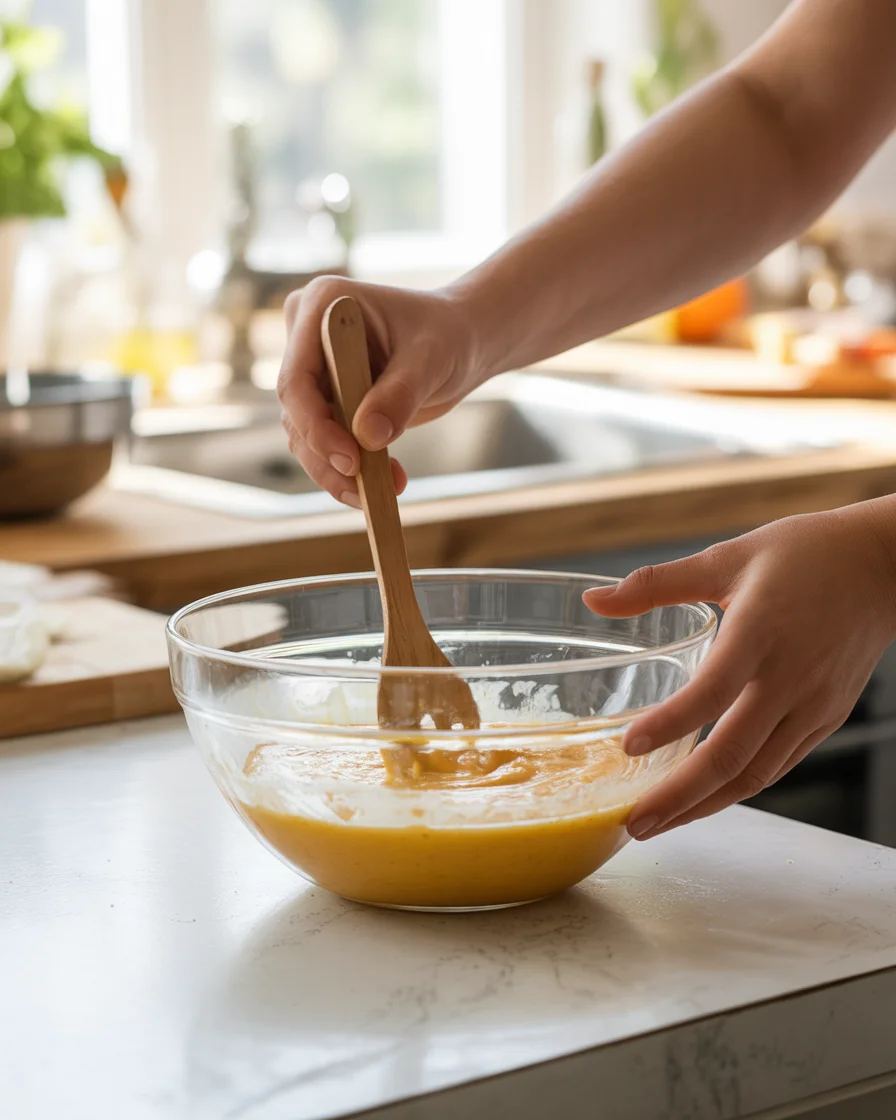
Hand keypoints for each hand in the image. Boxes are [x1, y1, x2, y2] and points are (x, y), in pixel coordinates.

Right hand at [277, 277, 484, 506]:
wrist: (462, 341)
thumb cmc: (448, 335)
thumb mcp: (431, 360)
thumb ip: (400, 395)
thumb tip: (368, 437)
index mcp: (323, 305)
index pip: (297, 378)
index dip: (316, 425)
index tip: (350, 460)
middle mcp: (307, 334)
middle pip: (297, 411)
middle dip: (329, 457)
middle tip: (367, 491)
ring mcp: (314, 368)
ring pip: (305, 434)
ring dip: (338, 472)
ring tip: (383, 492)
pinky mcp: (326, 397)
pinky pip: (324, 441)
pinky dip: (349, 469)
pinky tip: (384, 484)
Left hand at [584, 500, 895, 840]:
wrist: (882, 566)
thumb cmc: (802, 555)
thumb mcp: (726, 558)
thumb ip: (656, 584)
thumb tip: (593, 602)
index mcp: (760, 631)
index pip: (714, 689)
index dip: (672, 723)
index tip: (629, 746)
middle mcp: (790, 676)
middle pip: (733, 753)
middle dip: (680, 797)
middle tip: (632, 823)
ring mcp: (813, 704)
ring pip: (756, 773)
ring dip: (705, 806)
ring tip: (657, 825)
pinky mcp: (826, 719)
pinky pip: (777, 766)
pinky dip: (737, 790)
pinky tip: (702, 800)